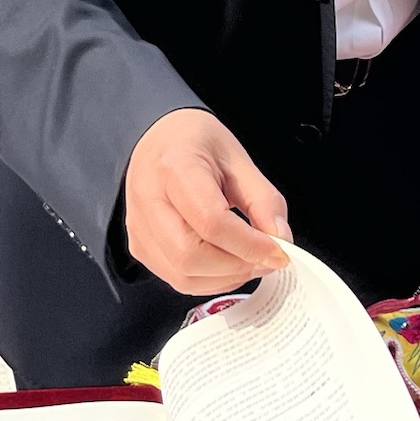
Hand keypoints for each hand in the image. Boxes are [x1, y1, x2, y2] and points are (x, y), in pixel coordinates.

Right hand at [124, 108, 293, 295]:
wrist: (158, 139)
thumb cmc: (195, 143)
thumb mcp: (238, 159)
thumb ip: (263, 200)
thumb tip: (281, 240)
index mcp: (174, 167)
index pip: (211, 222)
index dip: (249, 244)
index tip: (278, 251)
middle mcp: (148, 199)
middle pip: (190, 256)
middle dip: (237, 266)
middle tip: (266, 258)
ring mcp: (138, 227)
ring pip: (183, 276)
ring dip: (226, 278)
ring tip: (249, 260)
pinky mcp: (140, 247)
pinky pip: (177, 279)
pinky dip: (210, 280)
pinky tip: (227, 263)